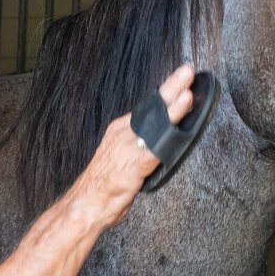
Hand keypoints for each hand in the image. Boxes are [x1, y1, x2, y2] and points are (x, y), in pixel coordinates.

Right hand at [78, 64, 194, 224]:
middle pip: (151, 107)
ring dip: (173, 106)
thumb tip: (157, 144)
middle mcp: (123, 133)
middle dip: (171, 86)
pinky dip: (167, 135)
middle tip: (187, 71)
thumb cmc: (103, 185)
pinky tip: (176, 131)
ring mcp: (128, 147)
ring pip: (154, 123)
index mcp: (120, 130)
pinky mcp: (134, 164)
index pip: (147, 107)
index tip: (180, 78)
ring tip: (188, 91)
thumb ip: (139, 149)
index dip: (165, 92)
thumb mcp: (121, 158)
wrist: (85, 204)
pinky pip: (154, 148)